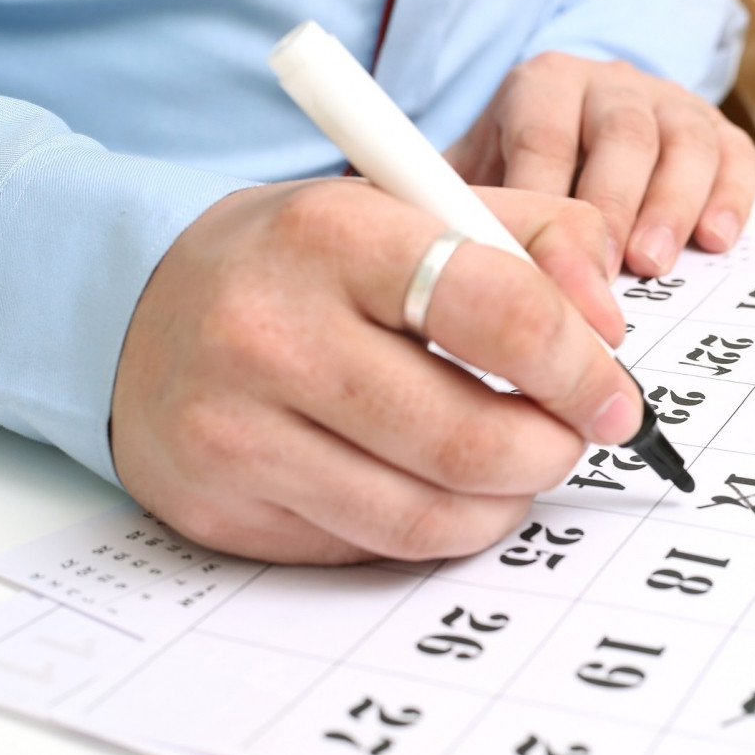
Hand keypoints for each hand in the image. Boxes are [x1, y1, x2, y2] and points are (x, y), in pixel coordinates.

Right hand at [110, 179, 637, 564]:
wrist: (140, 309)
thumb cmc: (300, 260)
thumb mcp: (412, 207)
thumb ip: (535, 236)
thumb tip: (607, 326)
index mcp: (335, 236)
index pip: (501, 312)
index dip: (581, 369)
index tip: (613, 397)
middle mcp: (273, 335)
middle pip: (471, 440)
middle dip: (551, 451)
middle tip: (568, 436)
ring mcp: (238, 433)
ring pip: (430, 517)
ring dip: (503, 502)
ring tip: (510, 464)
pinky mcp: (224, 508)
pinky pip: (372, 548)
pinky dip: (434, 527)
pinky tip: (435, 486)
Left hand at [445, 51, 754, 277]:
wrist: (570, 137)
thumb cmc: (517, 171)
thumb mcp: (477, 177)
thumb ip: (463, 208)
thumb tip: (447, 264)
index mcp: (545, 86)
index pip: (545, 135)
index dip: (547, 197)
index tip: (544, 258)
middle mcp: (610, 86)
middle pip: (622, 135)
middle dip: (615, 206)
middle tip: (607, 269)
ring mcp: (669, 105)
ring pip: (683, 142)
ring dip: (671, 207)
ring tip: (654, 263)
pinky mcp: (717, 134)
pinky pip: (735, 157)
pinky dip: (731, 198)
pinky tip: (715, 240)